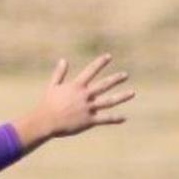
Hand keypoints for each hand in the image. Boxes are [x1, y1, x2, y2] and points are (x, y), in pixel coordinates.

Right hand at [16, 54, 134, 149]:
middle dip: (115, 79)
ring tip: (132, 93)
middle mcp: (84, 96)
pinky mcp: (88, 120)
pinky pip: (104, 119)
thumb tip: (63, 60)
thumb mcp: (53, 86)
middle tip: (125, 75)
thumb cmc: (47, 104)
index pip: (90, 71)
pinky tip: (124, 118)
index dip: (100, 63)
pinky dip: (114, 118)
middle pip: (103, 85)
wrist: (45, 121)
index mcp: (76, 87)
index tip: (108, 56)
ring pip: (108, 101)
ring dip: (121, 97)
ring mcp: (88, 108)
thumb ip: (59, 74)